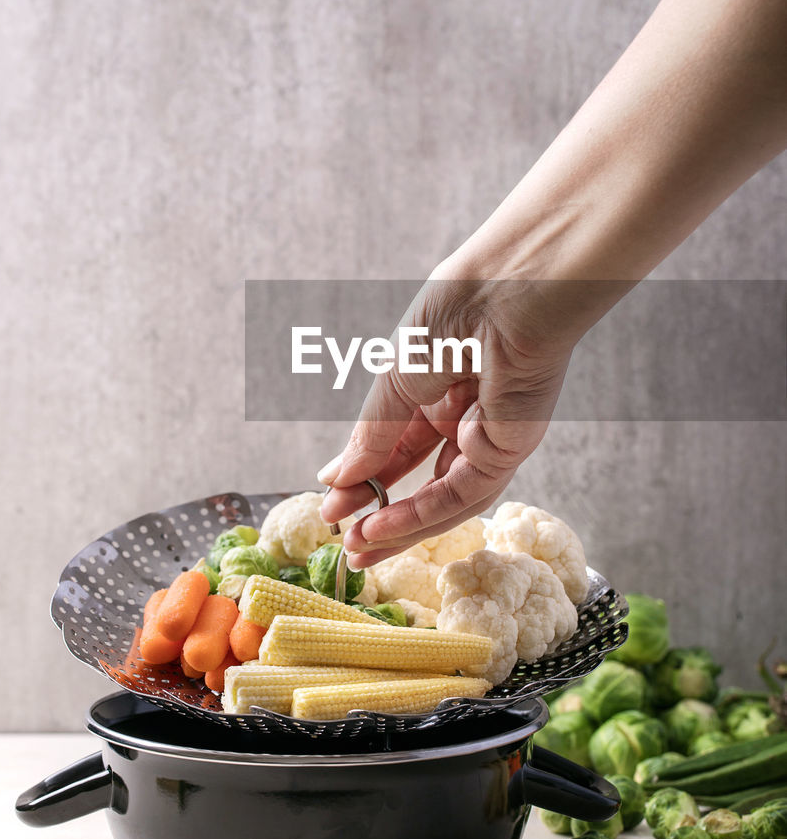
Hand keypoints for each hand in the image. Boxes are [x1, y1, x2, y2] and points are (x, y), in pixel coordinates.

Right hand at [318, 276, 576, 567]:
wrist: (508, 291)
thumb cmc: (455, 311)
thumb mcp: (394, 375)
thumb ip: (371, 432)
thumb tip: (338, 479)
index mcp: (435, 387)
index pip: (396, 445)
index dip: (363, 477)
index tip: (329, 505)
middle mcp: (463, 416)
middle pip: (420, 478)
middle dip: (380, 512)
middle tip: (343, 543)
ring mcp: (489, 435)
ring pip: (443, 498)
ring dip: (400, 526)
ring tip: (359, 547)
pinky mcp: (510, 449)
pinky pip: (464, 493)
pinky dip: (424, 514)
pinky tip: (385, 524)